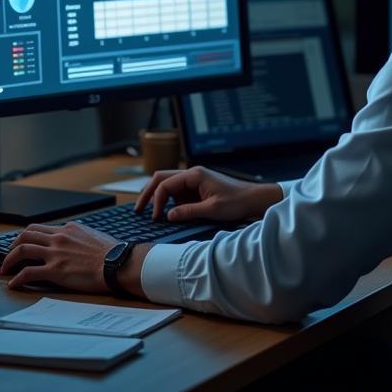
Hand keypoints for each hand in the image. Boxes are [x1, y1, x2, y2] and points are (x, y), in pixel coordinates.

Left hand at [0, 222, 116, 292]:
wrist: (117, 264)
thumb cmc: (112, 253)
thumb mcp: (94, 236)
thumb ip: (79, 237)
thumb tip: (76, 242)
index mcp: (68, 229)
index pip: (41, 228)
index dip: (28, 236)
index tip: (24, 244)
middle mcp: (59, 238)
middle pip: (26, 234)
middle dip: (13, 243)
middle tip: (9, 253)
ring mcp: (55, 254)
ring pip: (22, 249)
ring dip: (9, 259)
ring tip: (4, 268)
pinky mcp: (55, 271)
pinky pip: (28, 272)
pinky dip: (16, 278)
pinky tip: (13, 284)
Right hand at [135, 165, 282, 223]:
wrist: (253, 199)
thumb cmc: (236, 202)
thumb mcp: (212, 209)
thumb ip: (188, 212)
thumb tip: (167, 216)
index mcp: (194, 175)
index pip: (165, 184)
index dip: (156, 201)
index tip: (156, 218)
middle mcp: (192, 174)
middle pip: (161, 179)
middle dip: (148, 193)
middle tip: (137, 209)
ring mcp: (194, 181)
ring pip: (168, 185)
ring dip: (157, 197)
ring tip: (148, 212)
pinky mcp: (197, 189)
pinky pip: (177, 193)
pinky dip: (169, 201)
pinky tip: (166, 213)